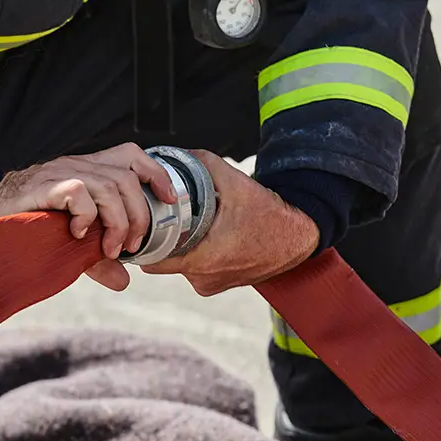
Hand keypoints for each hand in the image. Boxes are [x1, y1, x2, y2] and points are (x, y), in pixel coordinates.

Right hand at [0, 143, 177, 290]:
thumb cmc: (28, 225)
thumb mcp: (70, 244)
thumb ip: (97, 258)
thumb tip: (124, 281)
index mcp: (88, 170)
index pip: (132, 157)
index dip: (156, 174)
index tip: (169, 202)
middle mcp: (78, 165)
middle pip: (127, 178)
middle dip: (139, 216)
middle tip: (131, 246)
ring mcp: (61, 172)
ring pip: (109, 185)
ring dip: (117, 222)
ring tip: (109, 249)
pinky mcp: (44, 186)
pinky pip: (78, 191)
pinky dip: (86, 216)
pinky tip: (78, 235)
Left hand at [139, 150, 318, 295]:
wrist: (300, 236)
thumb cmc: (271, 215)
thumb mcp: (235, 183)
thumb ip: (203, 164)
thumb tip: (177, 154)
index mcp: (203, 258)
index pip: (152, 260)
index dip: (143, 242)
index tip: (141, 226)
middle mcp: (204, 278)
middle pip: (164, 262)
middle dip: (160, 242)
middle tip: (162, 220)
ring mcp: (211, 285)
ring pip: (179, 267)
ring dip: (178, 249)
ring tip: (185, 228)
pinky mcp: (219, 286)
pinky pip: (195, 271)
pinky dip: (195, 256)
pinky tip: (202, 238)